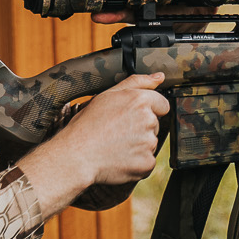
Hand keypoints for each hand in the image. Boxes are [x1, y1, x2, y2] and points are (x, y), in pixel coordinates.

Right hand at [15, 71, 166, 208]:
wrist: (76, 155)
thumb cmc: (87, 125)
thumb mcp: (107, 95)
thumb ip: (137, 82)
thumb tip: (159, 76)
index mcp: (140, 100)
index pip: (162, 104)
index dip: (148, 110)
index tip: (132, 117)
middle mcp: (148, 120)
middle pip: (155, 124)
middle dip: (140, 128)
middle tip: (117, 131)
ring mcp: (149, 143)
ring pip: (150, 143)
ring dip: (138, 145)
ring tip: (115, 145)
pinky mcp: (147, 162)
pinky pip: (147, 161)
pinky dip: (137, 162)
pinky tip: (119, 158)